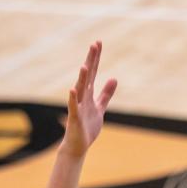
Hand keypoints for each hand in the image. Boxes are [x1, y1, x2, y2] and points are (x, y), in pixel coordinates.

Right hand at [59, 41, 117, 156]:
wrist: (78, 144)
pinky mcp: (75, 118)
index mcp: (89, 94)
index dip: (96, 58)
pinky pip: (73, 106)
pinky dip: (73, 98)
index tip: (98, 43)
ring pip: (80, 89)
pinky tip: (73, 89)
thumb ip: (106, 94)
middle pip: (87, 76)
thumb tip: (114, 78)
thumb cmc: (88, 126)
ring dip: (82, 77)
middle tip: (94, 44)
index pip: (94, 73)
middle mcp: (82, 97)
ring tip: (85, 65)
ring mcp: (78, 106)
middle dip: (91, 61)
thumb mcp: (100, 107)